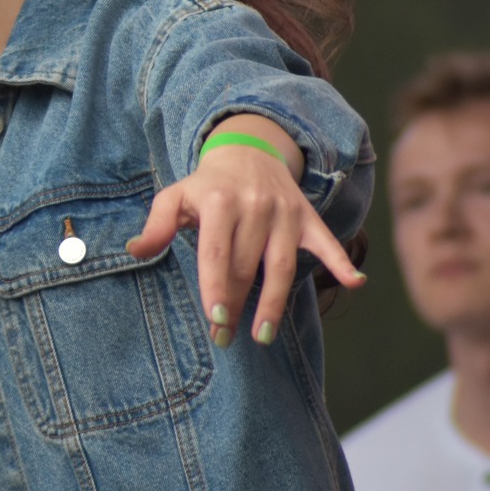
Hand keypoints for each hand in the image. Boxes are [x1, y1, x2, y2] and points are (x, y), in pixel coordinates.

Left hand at [128, 115, 362, 346]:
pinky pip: (327, 241)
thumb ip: (156, 225)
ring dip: (275, 302)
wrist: (248, 152)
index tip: (215, 320)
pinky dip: (342, 261)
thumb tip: (134, 251)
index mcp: (219, 201)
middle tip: (226, 338)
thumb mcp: (175, 197)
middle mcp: (255, 206)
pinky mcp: (307, 218)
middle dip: (236, 305)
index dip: (216, 288)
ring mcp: (285, 212)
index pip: (217, 253)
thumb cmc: (206, 186)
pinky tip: (356, 283)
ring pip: (282, 264)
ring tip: (264, 334)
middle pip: (246, 266)